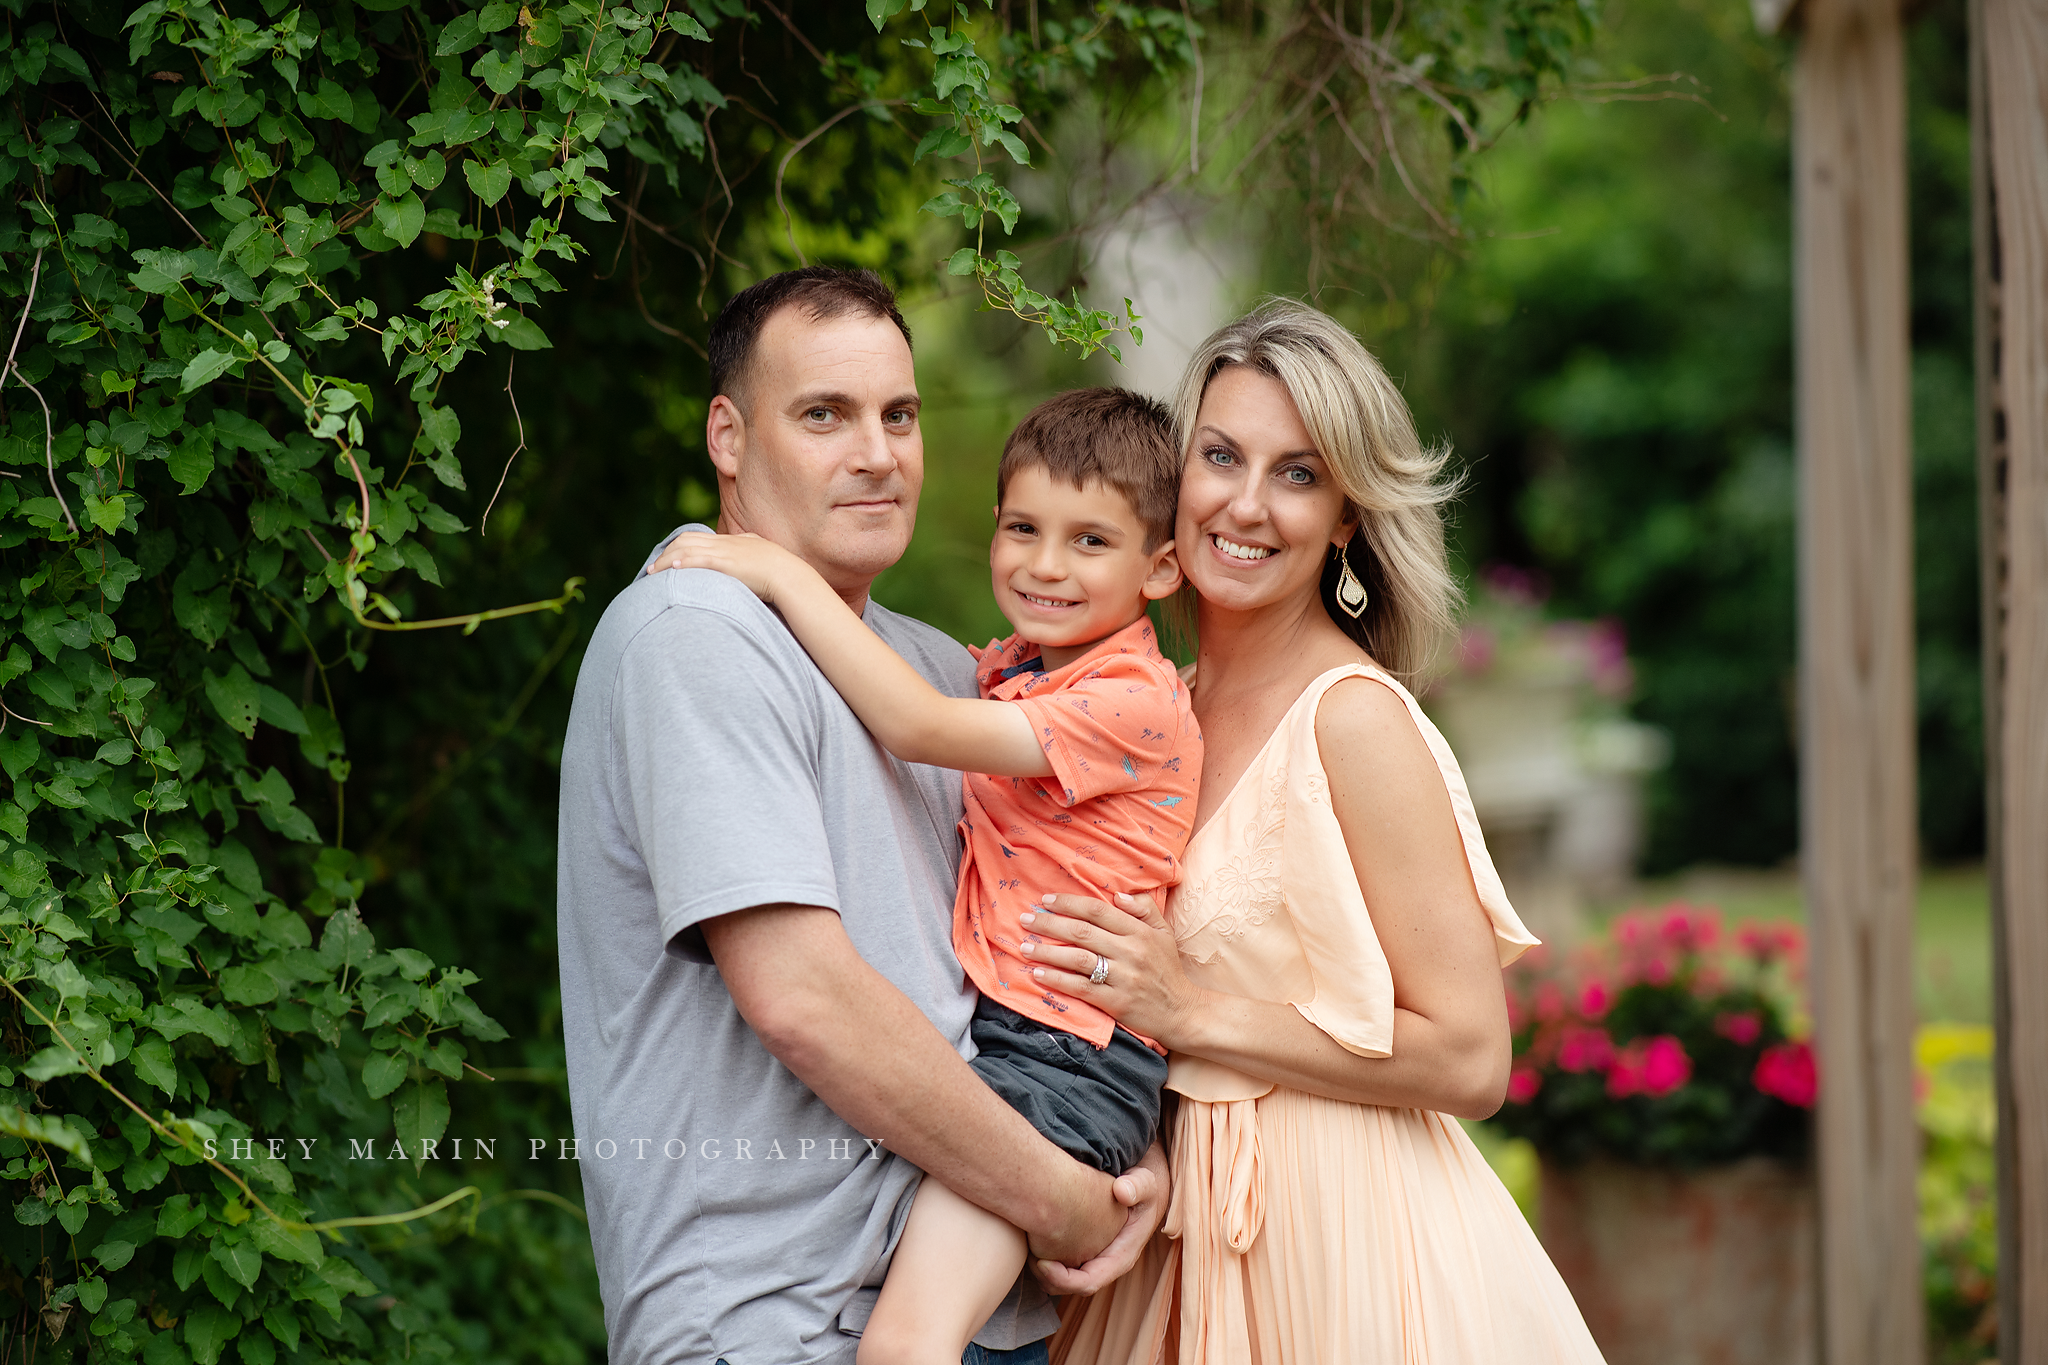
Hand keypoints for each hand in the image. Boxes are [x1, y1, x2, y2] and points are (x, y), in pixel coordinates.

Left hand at [644, 530, 801, 601]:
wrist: (790, 576)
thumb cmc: (778, 573)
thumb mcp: (759, 559)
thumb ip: (747, 556)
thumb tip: (739, 566)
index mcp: (731, 541)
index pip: (696, 538)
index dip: (677, 548)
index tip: (666, 561)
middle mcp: (725, 543)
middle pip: (685, 541)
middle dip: (665, 554)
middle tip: (651, 570)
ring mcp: (726, 552)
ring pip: (687, 550)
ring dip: (666, 561)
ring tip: (653, 573)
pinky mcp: (728, 564)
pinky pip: (700, 560)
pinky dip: (683, 563)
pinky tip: (671, 570)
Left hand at [1018, 892, 1202, 1047]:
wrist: (1181, 1011)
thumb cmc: (1167, 969)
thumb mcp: (1163, 934)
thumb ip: (1144, 909)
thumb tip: (1118, 895)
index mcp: (1140, 932)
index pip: (1098, 911)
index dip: (1069, 903)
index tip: (1046, 900)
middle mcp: (1131, 952)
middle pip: (1082, 932)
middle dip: (1049, 924)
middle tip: (1026, 919)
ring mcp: (1123, 978)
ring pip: (1078, 959)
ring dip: (1047, 952)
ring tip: (1024, 947)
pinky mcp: (1116, 1002)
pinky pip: (1081, 988)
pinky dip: (1057, 980)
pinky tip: (1039, 974)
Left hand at [1031, 1140, 1168, 1294]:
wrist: (1143, 1188)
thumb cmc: (1143, 1187)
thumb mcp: (1145, 1183)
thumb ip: (1137, 1186)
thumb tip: (1121, 1192)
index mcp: (1121, 1257)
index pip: (1089, 1282)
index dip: (1063, 1279)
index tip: (1041, 1262)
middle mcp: (1106, 1264)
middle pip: (1072, 1287)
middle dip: (1047, 1278)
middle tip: (1027, 1257)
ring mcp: (1094, 1259)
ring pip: (1064, 1280)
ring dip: (1043, 1272)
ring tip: (1026, 1250)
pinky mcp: (1084, 1251)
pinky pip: (1062, 1266)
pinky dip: (1045, 1259)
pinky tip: (1032, 1241)